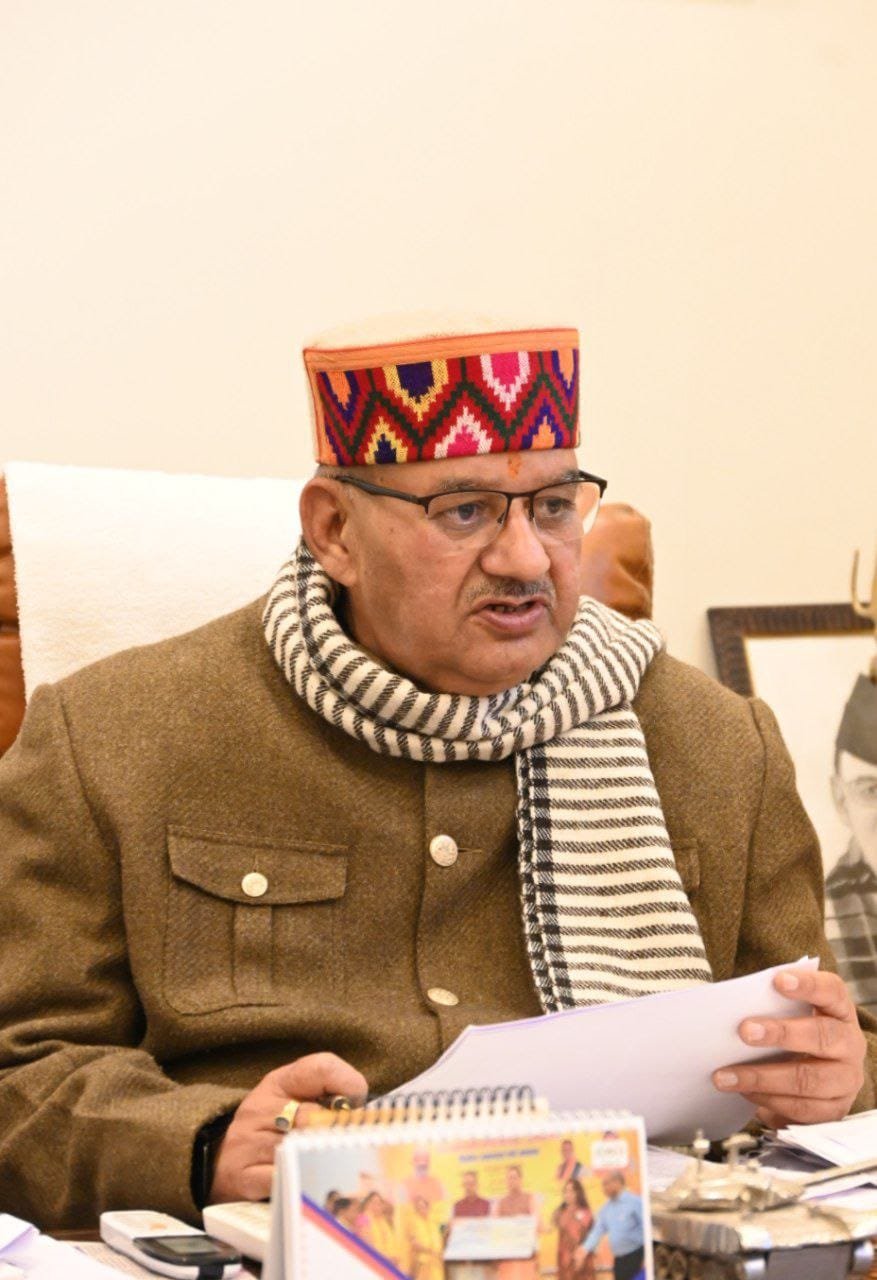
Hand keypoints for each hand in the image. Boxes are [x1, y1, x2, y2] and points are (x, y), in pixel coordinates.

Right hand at [208, 1052, 367, 1202]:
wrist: (218, 1163)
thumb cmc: (270, 1129)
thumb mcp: (293, 1098)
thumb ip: (327, 1094)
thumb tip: (360, 1109)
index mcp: (280, 1082)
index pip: (321, 1067)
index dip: (348, 1084)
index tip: (356, 1102)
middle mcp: (261, 1107)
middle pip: (314, 1115)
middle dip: (335, 1132)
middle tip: (347, 1142)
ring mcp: (249, 1142)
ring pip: (298, 1147)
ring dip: (319, 1156)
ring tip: (329, 1161)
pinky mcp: (243, 1177)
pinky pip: (281, 1176)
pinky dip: (298, 1179)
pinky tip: (306, 1179)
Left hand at [712, 968, 865, 1126]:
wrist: (821, 1076)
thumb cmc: (797, 1034)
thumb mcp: (791, 1016)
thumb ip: (773, 1007)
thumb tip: (731, 1010)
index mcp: (840, 1012)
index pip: (832, 991)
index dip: (808, 985)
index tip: (778, 980)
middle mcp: (850, 1045)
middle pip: (822, 1036)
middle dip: (781, 1034)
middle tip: (744, 1031)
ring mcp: (846, 1080)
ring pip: (808, 1080)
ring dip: (763, 1077)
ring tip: (726, 1076)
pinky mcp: (835, 1110)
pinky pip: (802, 1109)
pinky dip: (769, 1101)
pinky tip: (745, 1093)